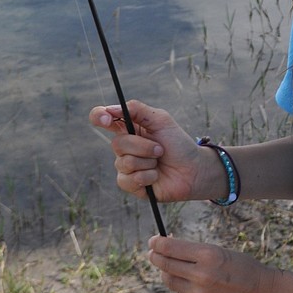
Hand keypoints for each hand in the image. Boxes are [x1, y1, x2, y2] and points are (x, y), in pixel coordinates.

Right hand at [88, 100, 214, 202]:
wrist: (193, 169)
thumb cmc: (178, 143)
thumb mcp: (160, 120)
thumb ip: (136, 109)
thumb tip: (110, 108)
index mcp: (128, 127)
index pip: (102, 118)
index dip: (99, 116)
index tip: (108, 119)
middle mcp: (124, 147)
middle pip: (117, 143)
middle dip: (143, 146)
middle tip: (160, 149)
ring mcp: (125, 166)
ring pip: (124, 162)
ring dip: (148, 162)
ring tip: (159, 162)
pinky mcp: (130, 184)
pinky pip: (128, 180)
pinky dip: (147, 176)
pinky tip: (156, 176)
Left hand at [148, 235, 276, 292]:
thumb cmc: (241, 267)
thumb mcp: (220, 251)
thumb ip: (194, 251)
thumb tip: (167, 247)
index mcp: (208, 255)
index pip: (172, 248)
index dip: (158, 243)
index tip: (153, 240)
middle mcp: (201, 275)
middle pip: (166, 265)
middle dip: (156, 256)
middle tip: (152, 251)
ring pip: (170, 280)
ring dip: (166, 271)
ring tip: (169, 265)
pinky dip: (180, 286)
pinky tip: (189, 280)